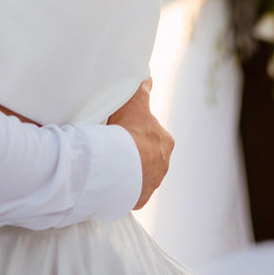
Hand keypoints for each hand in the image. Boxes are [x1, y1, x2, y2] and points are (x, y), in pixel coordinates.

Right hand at [107, 79, 173, 209]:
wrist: (117, 164)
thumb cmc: (127, 130)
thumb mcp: (135, 101)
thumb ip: (142, 88)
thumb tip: (147, 75)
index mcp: (165, 142)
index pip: (152, 133)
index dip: (137, 129)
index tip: (123, 129)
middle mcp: (163, 164)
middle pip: (147, 155)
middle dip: (133, 151)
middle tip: (113, 145)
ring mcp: (152, 183)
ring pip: (139, 173)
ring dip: (127, 169)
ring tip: (108, 162)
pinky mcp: (139, 199)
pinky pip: (129, 191)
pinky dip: (120, 185)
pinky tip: (108, 178)